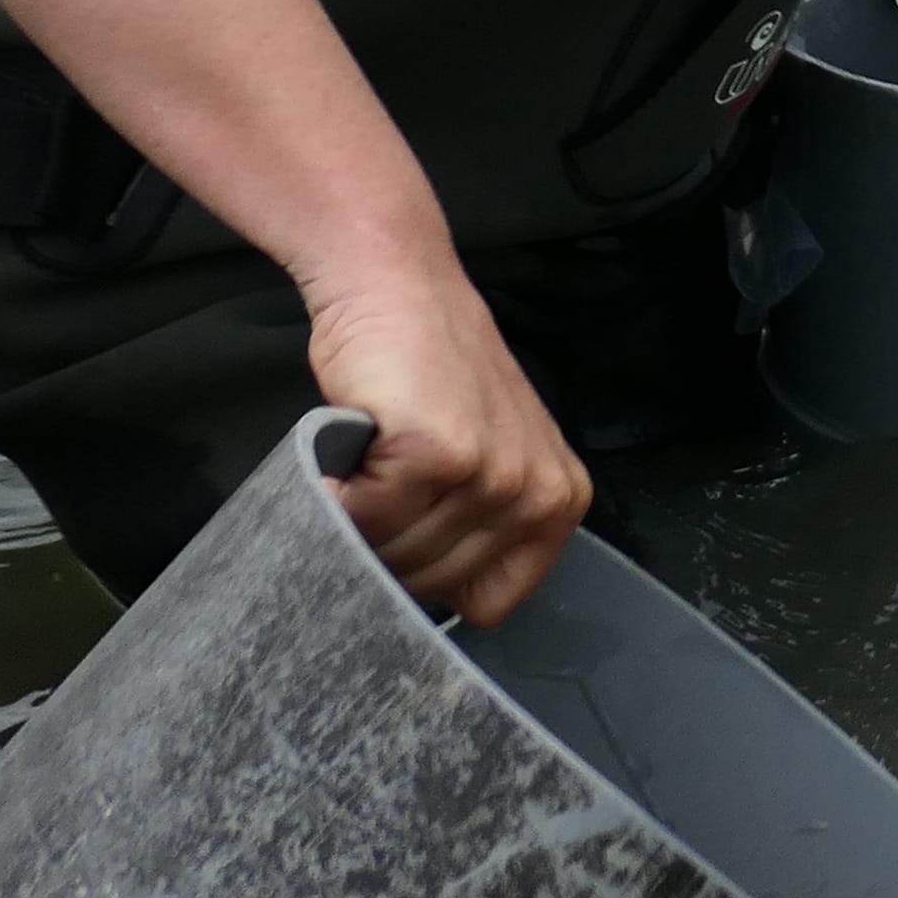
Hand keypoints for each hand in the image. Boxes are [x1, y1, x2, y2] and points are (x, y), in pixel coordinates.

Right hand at [299, 257, 590, 624]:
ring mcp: (494, 474)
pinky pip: (366, 520)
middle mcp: (540, 494)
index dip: (434, 585)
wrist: (397, 290)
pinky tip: (345, 457)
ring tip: (363, 467)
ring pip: (398, 556)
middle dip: (388, 551)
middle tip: (372, 491)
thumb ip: (478, 528)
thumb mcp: (486, 457)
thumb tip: (424, 607)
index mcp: (561, 503)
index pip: (491, 602)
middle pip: (435, 584)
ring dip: (359, 523)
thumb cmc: (429, 376)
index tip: (406, 543)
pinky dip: (336, 497)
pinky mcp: (441, 452)